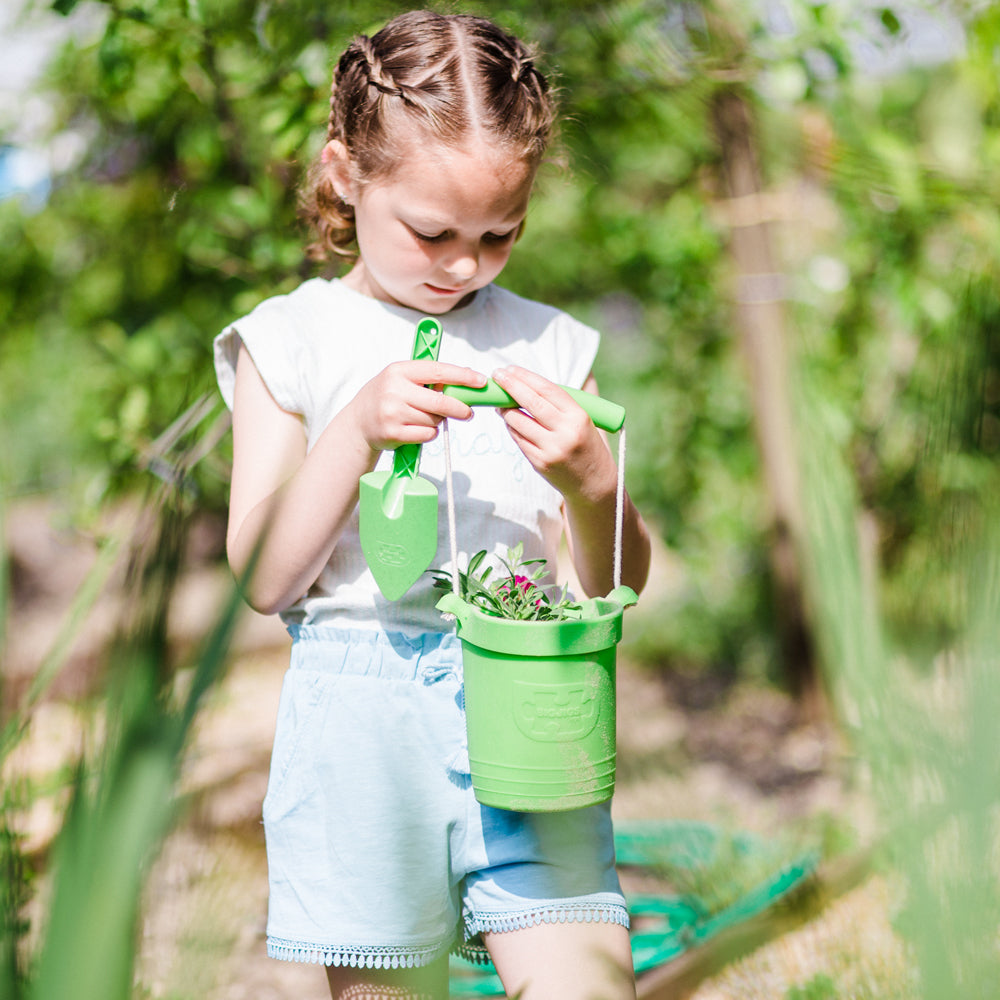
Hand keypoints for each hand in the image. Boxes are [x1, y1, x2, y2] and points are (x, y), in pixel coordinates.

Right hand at [350, 360, 486, 452]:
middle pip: (440, 401)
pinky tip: (418, 429)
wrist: (359, 422)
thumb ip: (430, 377)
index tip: (480, 381)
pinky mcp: (393, 433)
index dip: (462, 377)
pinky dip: (429, 433)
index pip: (438, 371)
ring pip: (433, 420)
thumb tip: (467, 376)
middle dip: (459, 408)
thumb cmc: (387, 397)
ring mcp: (392, 412)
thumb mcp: (402, 378)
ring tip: (425, 418)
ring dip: (438, 421)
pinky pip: (426, 434)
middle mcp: (394, 390)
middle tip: (467, 412)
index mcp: (399, 370)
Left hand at [492, 366, 617, 501]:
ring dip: (506, 409)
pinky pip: (519, 439)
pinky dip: (512, 427)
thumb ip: (562, 403)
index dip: (526, 377)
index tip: (510, 369)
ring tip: (501, 402)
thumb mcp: (584, 420)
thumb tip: (531, 383)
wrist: (594, 483)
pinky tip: (510, 421)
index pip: (547, 389)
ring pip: (518, 422)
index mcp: (579, 416)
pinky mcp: (539, 463)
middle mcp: (565, 432)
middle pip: (531, 402)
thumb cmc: (587, 445)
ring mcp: (551, 449)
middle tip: (497, 375)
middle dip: (510, 386)